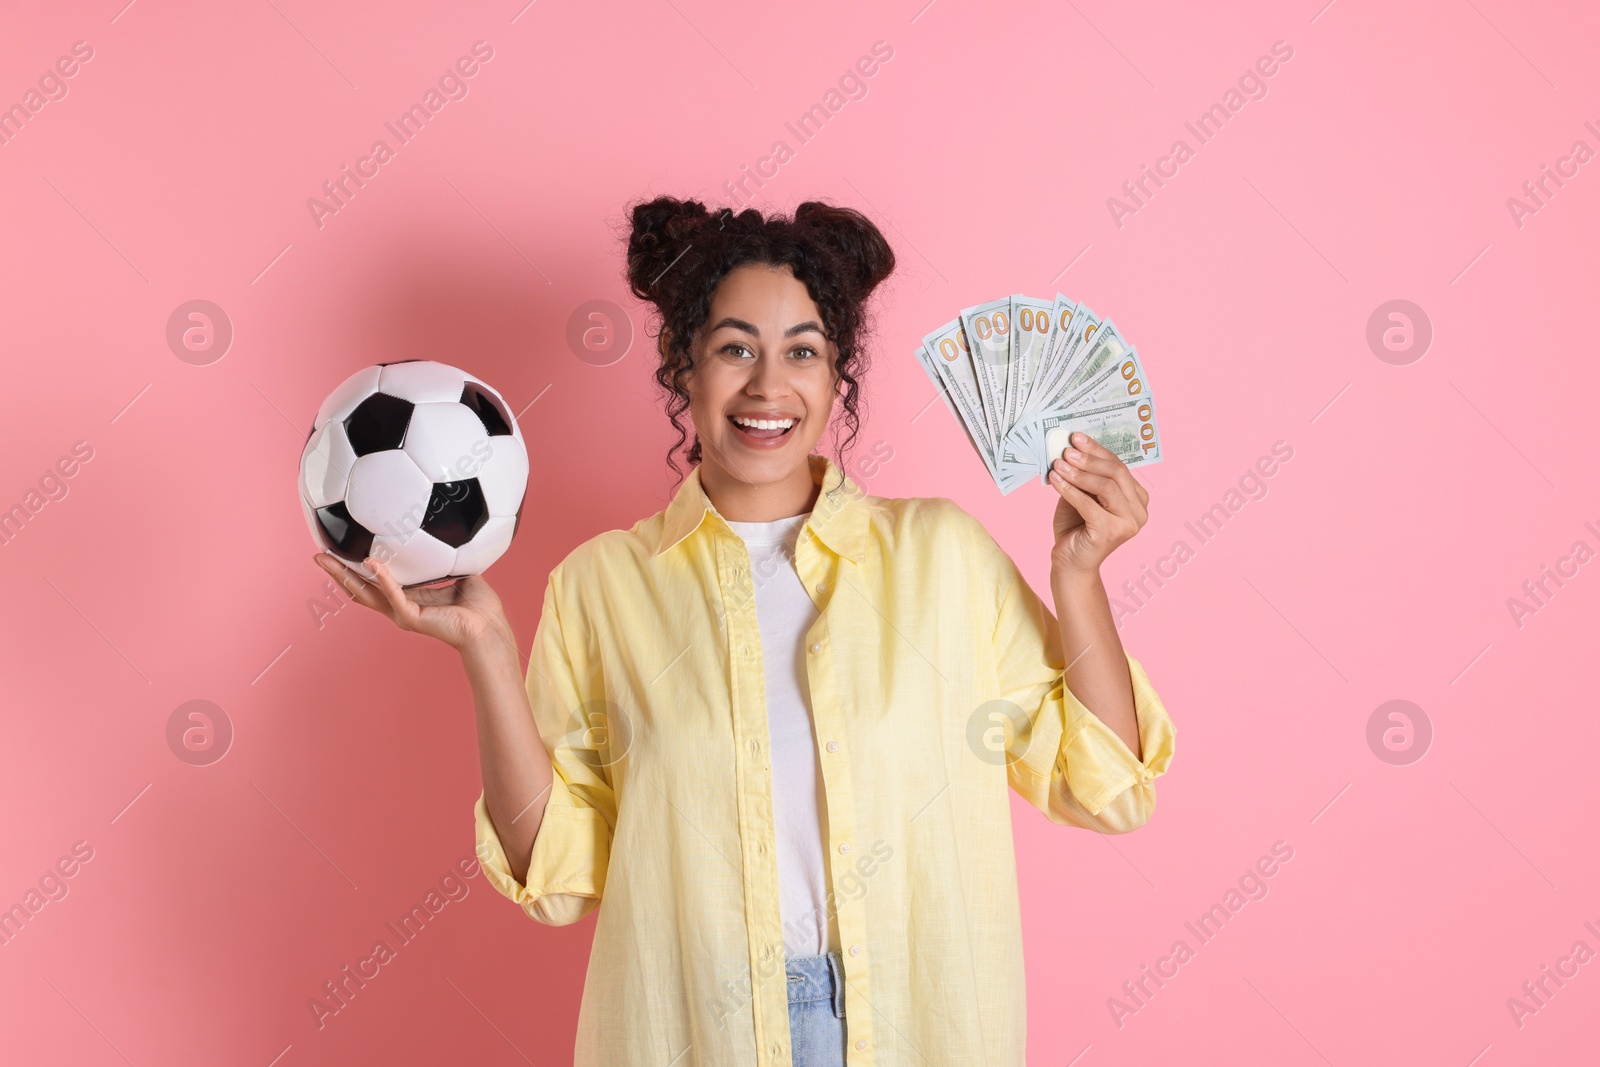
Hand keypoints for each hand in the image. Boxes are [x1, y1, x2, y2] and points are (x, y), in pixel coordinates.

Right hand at [313, 552, 516, 658]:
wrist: (490, 628)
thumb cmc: (481, 607)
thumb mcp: (462, 574)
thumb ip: (448, 559)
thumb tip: (451, 536)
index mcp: (412, 597)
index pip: (377, 582)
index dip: (359, 568)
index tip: (343, 551)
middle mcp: (402, 607)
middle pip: (360, 589)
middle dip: (338, 573)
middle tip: (318, 555)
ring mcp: (403, 614)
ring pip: (365, 594)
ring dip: (345, 576)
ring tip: (326, 560)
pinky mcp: (410, 618)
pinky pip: (392, 594)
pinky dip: (382, 578)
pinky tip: (370, 562)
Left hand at [1047, 432, 1149, 574]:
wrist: (1070, 563)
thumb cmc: (1076, 527)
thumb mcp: (1082, 495)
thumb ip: (1084, 476)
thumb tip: (1070, 448)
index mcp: (1137, 498)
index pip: (1120, 467)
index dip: (1098, 450)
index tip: (1077, 438)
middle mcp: (1139, 511)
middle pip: (1117, 474)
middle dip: (1089, 459)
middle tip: (1067, 450)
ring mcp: (1128, 523)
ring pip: (1106, 487)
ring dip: (1079, 473)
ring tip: (1058, 464)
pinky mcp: (1111, 533)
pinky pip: (1089, 504)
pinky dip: (1070, 489)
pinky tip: (1055, 480)